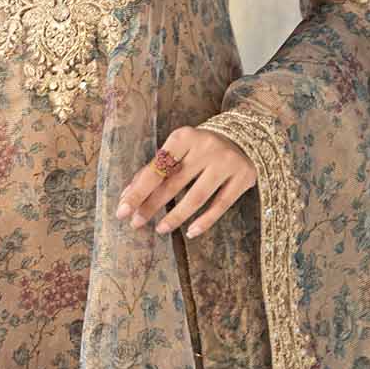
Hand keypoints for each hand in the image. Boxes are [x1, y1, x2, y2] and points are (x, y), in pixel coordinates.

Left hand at [116, 126, 256, 240]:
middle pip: (174, 183)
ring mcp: (226, 162)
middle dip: (152, 206)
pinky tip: (191, 232)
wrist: (247, 136)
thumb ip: (154, 170)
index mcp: (184, 137)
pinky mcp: (243, 177)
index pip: (156, 169)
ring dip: (175, 216)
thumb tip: (127, 196)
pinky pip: (221, 204)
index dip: (138, 192)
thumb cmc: (201, 147)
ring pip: (196, 196)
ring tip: (160, 229)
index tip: (122, 212)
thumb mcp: (178, 149)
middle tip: (136, 223)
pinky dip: (205, 221)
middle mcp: (206, 147)